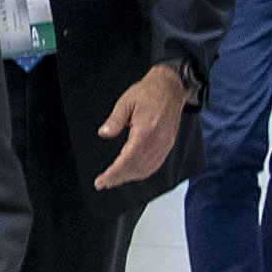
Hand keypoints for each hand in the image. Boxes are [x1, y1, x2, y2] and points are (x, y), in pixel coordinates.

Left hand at [95, 63, 188, 189]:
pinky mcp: (168, 144)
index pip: (128, 160)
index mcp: (146, 131)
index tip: (102, 181)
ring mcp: (165, 144)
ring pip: (147, 169)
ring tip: (114, 180)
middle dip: (118, 178)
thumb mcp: (125, 102)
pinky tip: (132, 173)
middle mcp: (158, 141)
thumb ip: (114, 120)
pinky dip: (143, 172)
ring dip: (130, 178)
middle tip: (103, 183)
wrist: (169, 88)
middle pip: (136, 168)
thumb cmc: (148, 92)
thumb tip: (104, 134)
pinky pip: (156, 164)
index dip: (114, 173)